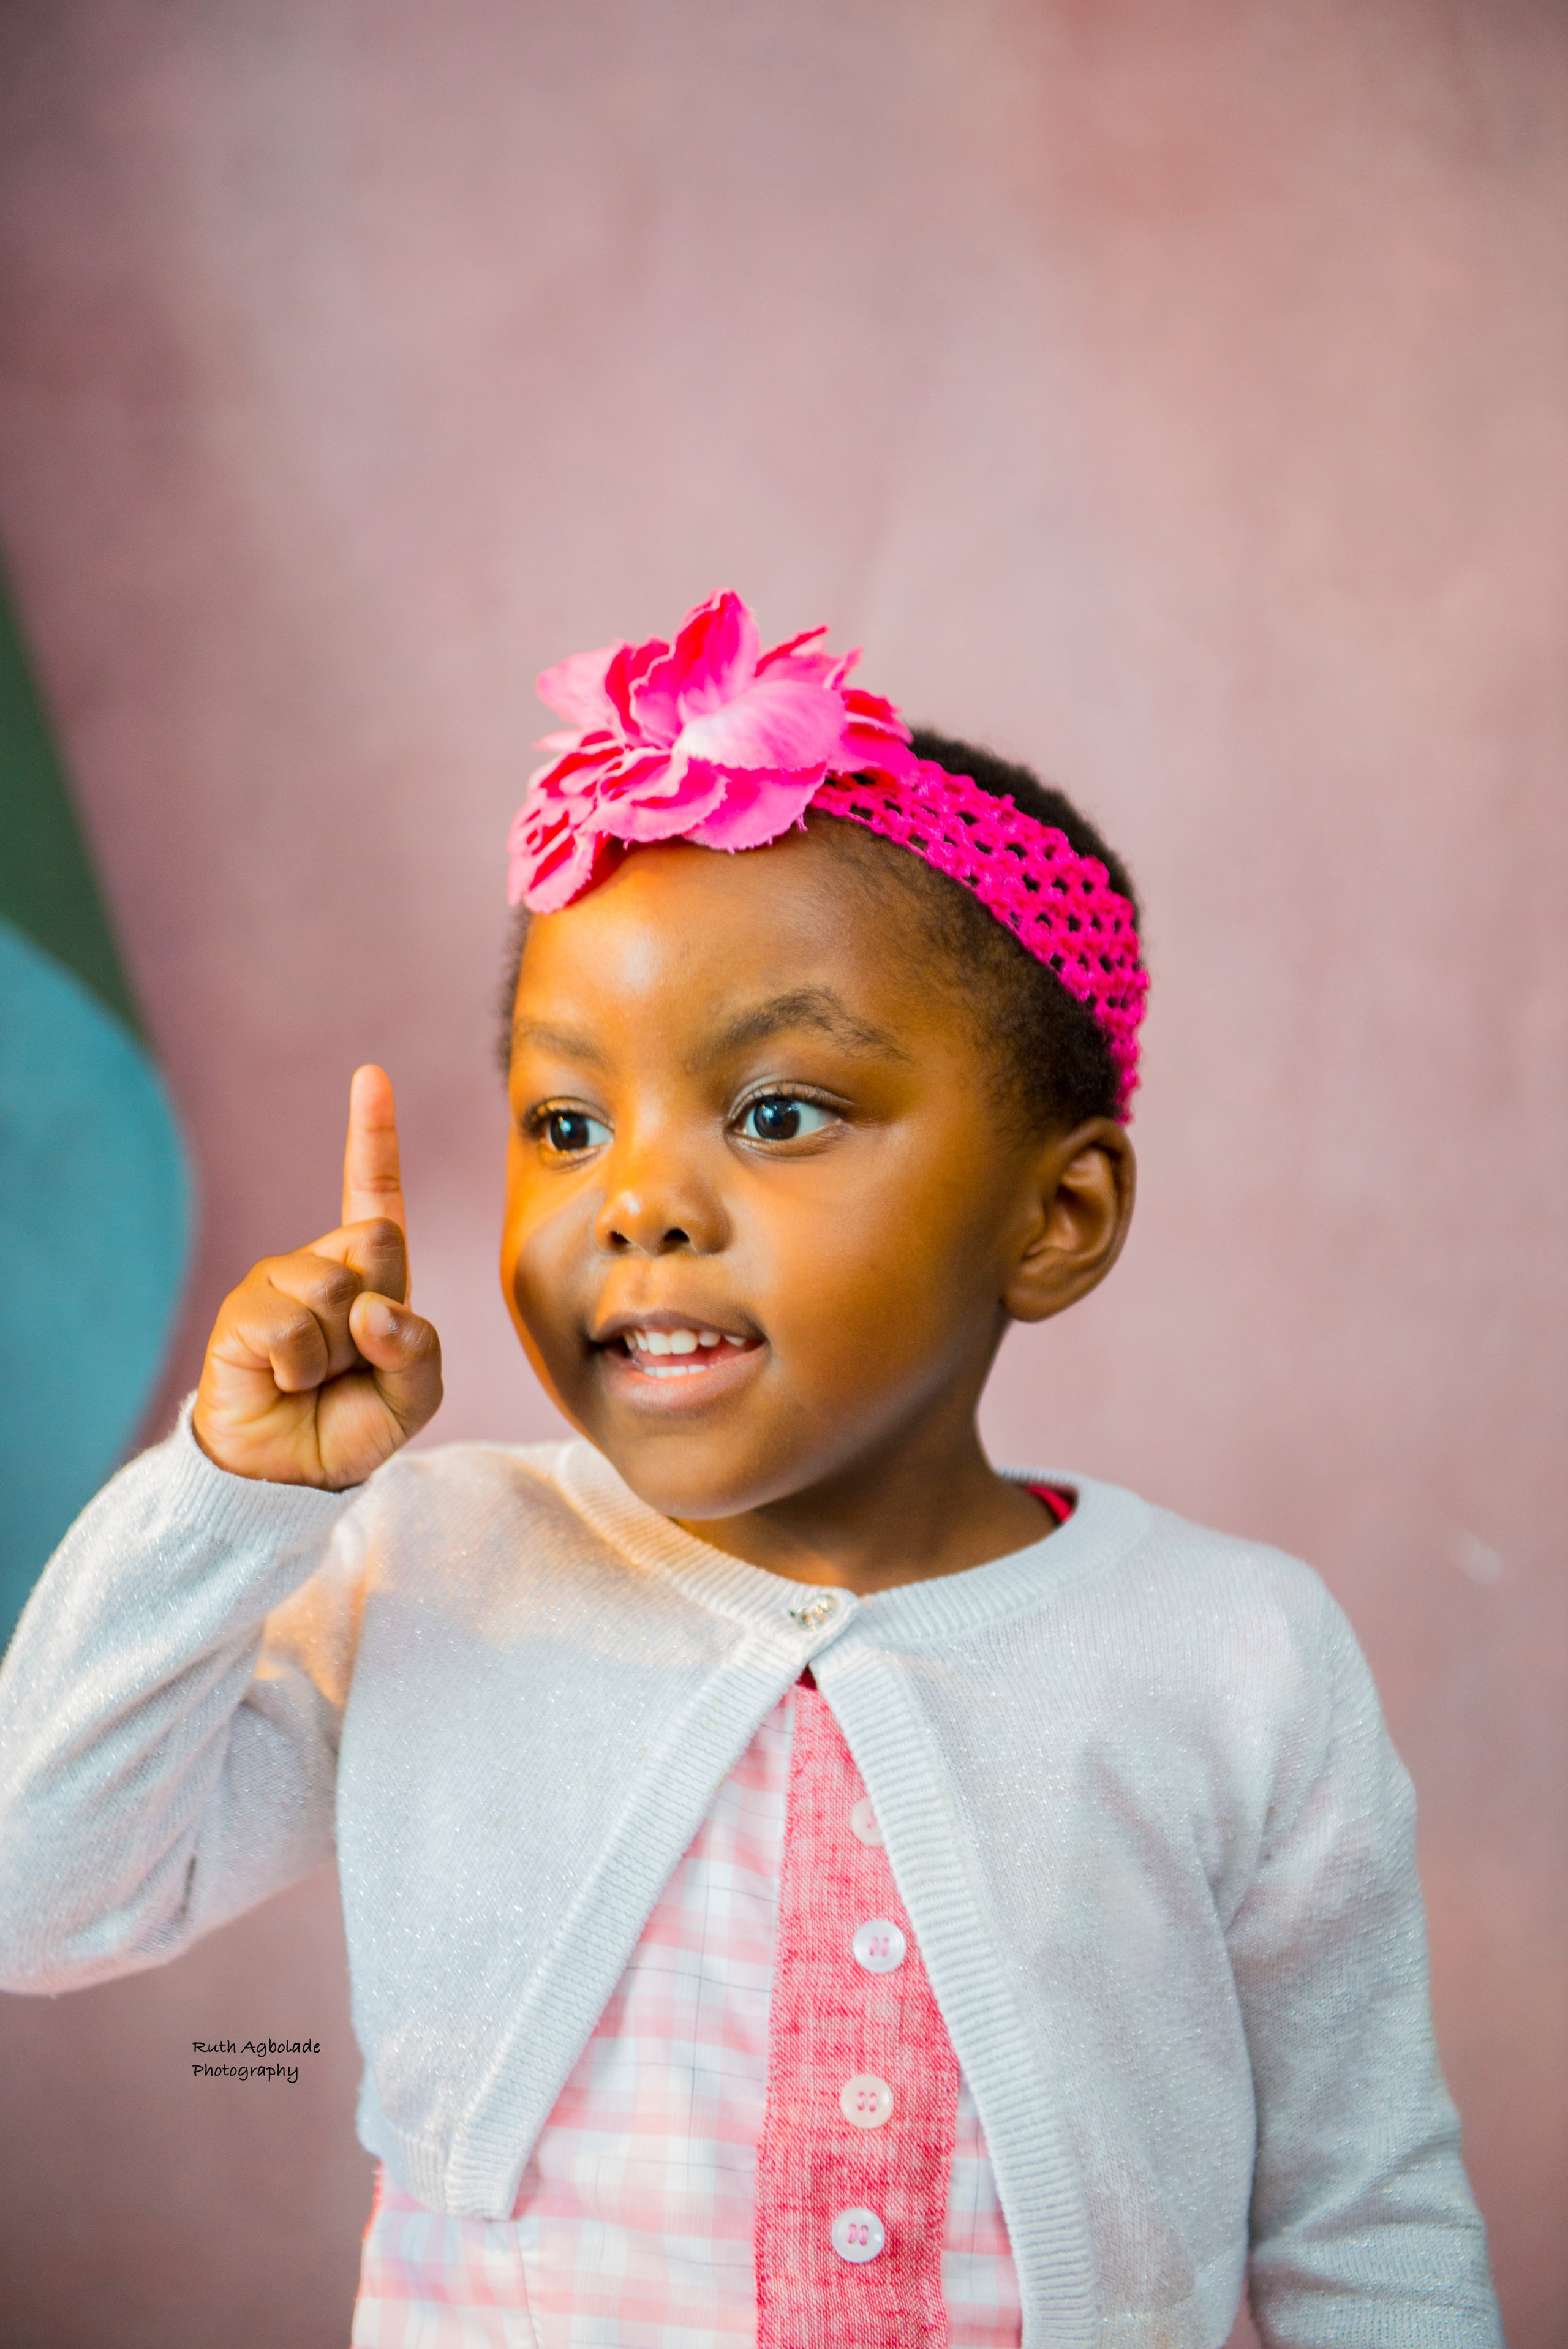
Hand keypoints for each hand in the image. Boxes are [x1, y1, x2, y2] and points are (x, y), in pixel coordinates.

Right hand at [192, 1067, 442, 1486]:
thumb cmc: (351, 1425)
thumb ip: (419, 1350)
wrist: (291, 1476)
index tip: (369, 1076)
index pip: (374, 1195)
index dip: (372, 1136)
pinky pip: (292, 1326)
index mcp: (369, 1276)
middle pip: (379, 1240)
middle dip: (383, 1307)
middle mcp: (320, 1267)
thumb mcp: (414, 1395)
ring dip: (342, 1352)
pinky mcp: (241, 1314)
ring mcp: (276, 1285)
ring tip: (318, 1378)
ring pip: (337, 1287)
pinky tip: (286, 1382)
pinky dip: (302, 1368)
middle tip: (357, 1359)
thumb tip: (373, 1311)